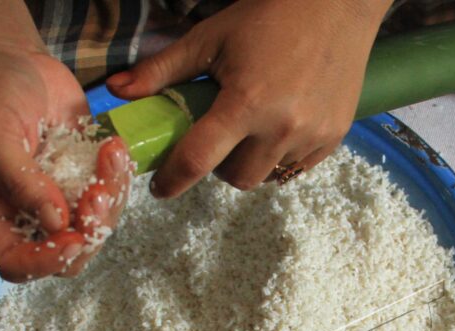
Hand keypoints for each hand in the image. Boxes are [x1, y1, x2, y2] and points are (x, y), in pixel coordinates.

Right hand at [0, 44, 130, 282]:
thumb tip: (55, 221)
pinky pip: (111, 196)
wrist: (12, 59)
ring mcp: (60, 198)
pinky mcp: (86, 178)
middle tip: (96, 196)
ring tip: (110, 159)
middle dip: (88, 235)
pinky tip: (114, 147)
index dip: (41, 263)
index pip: (14, 262)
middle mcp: (27, 212)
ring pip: (95, 227)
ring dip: (110, 203)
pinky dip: (119, 177)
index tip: (69, 238)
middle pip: (65, 255)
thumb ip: (20, 180)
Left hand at [106, 0, 390, 195]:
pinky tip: (280, 126)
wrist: (337, 6)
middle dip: (219, 166)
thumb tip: (117, 91)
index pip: (198, 159)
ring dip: (251, 162)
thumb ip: (163, 70)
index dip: (173, 179)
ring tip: (252, 130)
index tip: (161, 188)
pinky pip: (297, 167)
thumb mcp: (211, 38)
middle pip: (237, 178)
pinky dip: (281, 156)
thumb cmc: (269, 16)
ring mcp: (312, 137)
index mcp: (246, 103)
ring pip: (268, 175)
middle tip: (219, 139)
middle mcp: (282, 128)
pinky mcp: (333, 138)